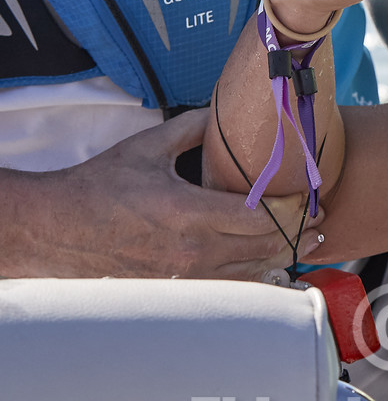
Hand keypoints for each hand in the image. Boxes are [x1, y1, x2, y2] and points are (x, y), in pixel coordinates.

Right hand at [4, 110, 310, 279]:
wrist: (54, 230)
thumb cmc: (97, 188)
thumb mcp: (146, 147)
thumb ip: (192, 128)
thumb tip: (224, 112)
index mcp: (187, 212)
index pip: (260, 218)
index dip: (292, 210)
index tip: (309, 198)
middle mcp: (190, 250)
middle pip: (265, 247)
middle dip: (298, 233)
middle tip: (319, 221)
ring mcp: (183, 276)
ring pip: (251, 272)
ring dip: (283, 257)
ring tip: (307, 244)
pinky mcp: (175, 289)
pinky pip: (228, 287)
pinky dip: (255, 276)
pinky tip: (271, 267)